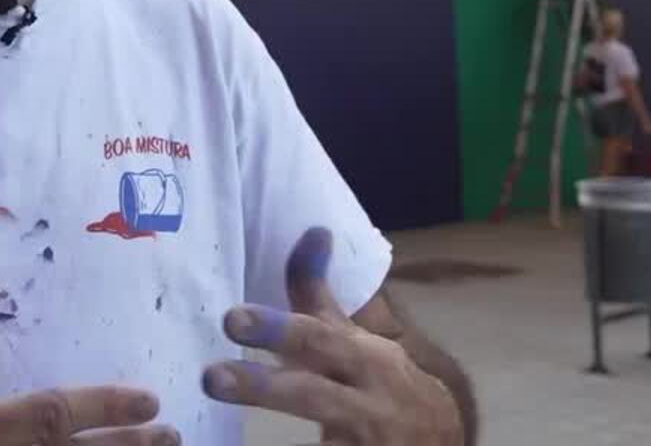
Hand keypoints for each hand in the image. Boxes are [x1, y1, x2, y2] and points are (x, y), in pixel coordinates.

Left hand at [200, 229, 462, 445]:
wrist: (439, 438)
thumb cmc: (376, 380)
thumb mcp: (351, 338)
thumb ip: (318, 294)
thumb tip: (314, 227)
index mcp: (362, 358)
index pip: (318, 338)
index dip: (278, 327)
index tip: (231, 318)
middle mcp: (366, 400)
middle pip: (312, 394)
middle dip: (262, 387)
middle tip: (211, 377)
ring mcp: (366, 440)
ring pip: (326, 441)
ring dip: (276, 427)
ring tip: (223, 414)